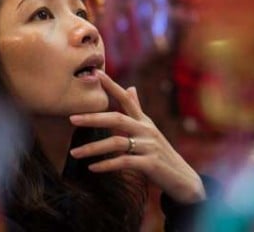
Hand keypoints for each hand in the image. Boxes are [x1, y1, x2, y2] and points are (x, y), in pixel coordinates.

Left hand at [69, 70, 205, 204]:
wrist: (182, 178)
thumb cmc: (161, 152)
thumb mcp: (149, 129)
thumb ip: (138, 110)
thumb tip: (130, 87)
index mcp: (144, 121)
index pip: (126, 99)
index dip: (112, 86)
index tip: (97, 74)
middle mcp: (147, 130)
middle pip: (117, 119)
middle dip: (93, 118)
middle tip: (71, 118)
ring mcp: (149, 146)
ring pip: (117, 142)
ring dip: (93, 148)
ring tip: (74, 153)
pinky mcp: (150, 164)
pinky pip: (124, 162)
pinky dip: (107, 165)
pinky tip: (92, 168)